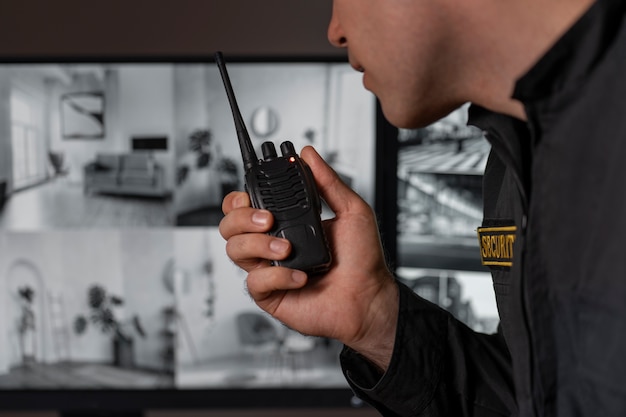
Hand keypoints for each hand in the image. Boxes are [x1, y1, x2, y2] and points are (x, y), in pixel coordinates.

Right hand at [219, 146, 397, 369]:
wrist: (369, 298)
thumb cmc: (363, 261)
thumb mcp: (352, 211)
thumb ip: (328, 181)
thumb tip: (309, 155)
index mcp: (287, 223)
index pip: (247, 206)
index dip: (240, 199)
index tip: (251, 194)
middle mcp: (273, 244)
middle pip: (230, 225)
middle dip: (242, 217)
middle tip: (268, 219)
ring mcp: (270, 269)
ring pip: (235, 250)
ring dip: (259, 244)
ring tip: (287, 248)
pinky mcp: (270, 294)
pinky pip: (255, 281)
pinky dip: (277, 276)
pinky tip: (300, 276)